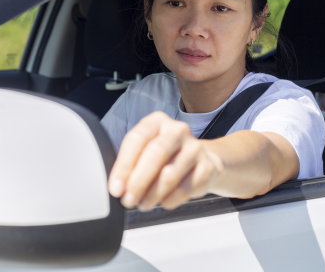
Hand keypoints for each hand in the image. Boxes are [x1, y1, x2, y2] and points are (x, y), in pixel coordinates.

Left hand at [108, 111, 223, 210]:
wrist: (201, 161)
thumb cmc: (165, 157)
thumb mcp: (145, 151)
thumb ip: (130, 165)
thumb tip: (118, 188)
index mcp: (157, 121)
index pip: (137, 139)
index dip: (123, 166)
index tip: (115, 188)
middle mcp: (177, 130)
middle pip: (156, 154)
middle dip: (138, 181)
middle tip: (128, 200)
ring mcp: (195, 147)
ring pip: (170, 174)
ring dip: (152, 194)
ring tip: (143, 204)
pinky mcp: (208, 167)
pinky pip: (186, 188)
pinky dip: (171, 200)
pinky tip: (163, 202)